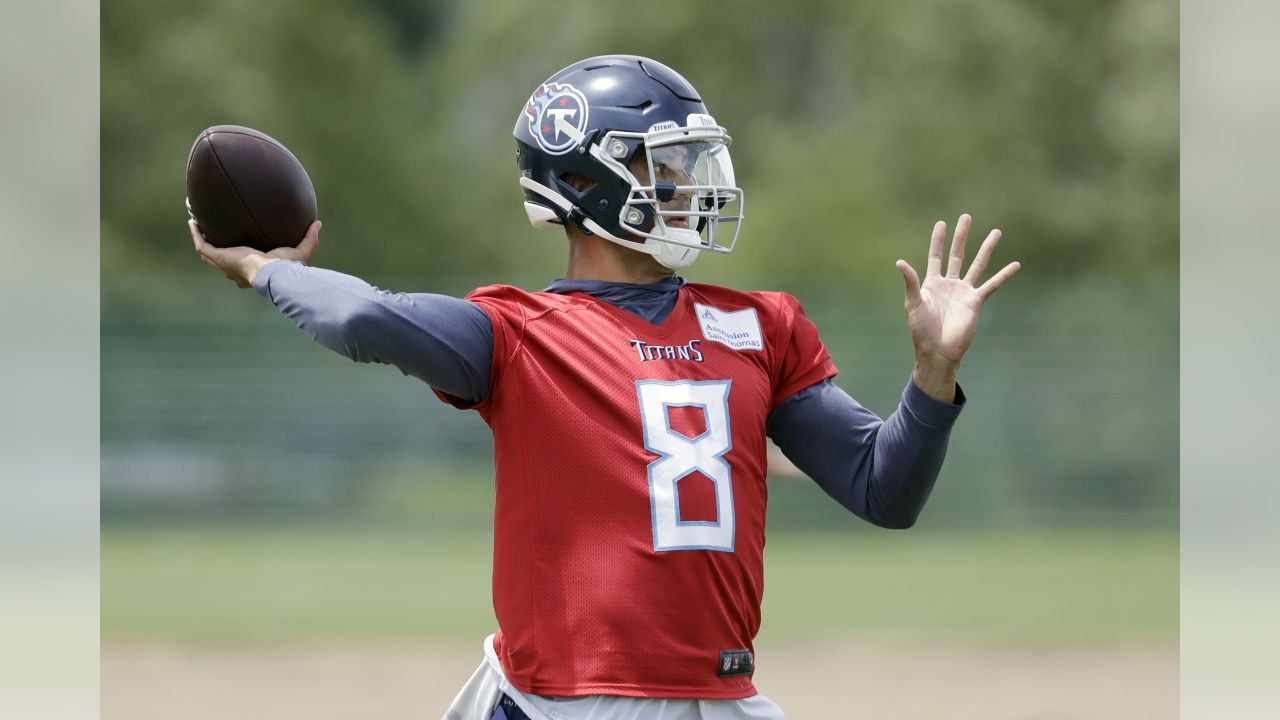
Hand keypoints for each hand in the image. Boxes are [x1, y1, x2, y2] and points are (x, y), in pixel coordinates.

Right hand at [189, 220, 320, 287]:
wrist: (272, 273)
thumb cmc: (285, 268)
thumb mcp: (299, 252)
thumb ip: (309, 239)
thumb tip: (318, 224)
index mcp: (252, 272)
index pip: (242, 269)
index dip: (238, 259)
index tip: (238, 248)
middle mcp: (235, 271)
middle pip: (220, 261)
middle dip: (214, 249)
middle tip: (211, 235)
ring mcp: (224, 265)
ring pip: (207, 253)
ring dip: (201, 239)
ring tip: (196, 225)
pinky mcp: (219, 257)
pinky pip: (202, 245)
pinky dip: (197, 234)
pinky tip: (193, 222)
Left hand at [895, 214, 1019, 401]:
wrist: (937, 351)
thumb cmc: (921, 330)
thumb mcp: (913, 303)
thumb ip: (910, 282)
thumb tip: (900, 261)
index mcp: (931, 283)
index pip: (935, 256)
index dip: (938, 240)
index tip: (942, 223)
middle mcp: (949, 284)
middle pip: (956, 254)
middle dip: (961, 236)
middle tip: (966, 217)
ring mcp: (964, 292)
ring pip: (977, 265)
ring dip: (986, 248)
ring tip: (997, 232)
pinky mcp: (975, 302)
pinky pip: (992, 285)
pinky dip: (1003, 275)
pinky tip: (1015, 264)